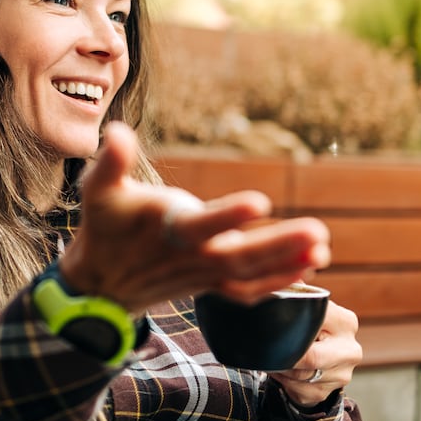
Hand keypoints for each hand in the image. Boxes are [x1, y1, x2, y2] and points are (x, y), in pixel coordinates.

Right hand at [57, 122, 330, 314]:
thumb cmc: (104, 228)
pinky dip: (277, 282)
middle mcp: (190, 257)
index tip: (260, 202)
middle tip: (317, 232)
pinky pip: (247, 289)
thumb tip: (116, 130)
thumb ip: (110, 162)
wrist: (100, 287)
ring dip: (287, 261)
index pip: (201, 225)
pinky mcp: (209, 285)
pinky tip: (307, 266)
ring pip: (248, 273)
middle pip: (238, 255)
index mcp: (166, 231)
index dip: (228, 216)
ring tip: (322, 247)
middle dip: (278, 244)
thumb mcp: (98, 192)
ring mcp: (202, 275)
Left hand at [270, 299, 361, 407]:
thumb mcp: (307, 310)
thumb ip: (296, 295)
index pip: (314, 323)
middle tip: (267, 347)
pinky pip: (296, 388)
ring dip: (280, 366)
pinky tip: (280, 370)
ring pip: (299, 375)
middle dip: (285, 354)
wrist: (320, 361)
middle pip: (310, 358)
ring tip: (273, 355)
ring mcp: (343, 374)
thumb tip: (281, 280)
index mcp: (346, 322)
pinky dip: (282, 380)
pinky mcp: (328, 393)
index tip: (271, 325)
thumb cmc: (309, 328)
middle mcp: (351, 349)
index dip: (289, 327)